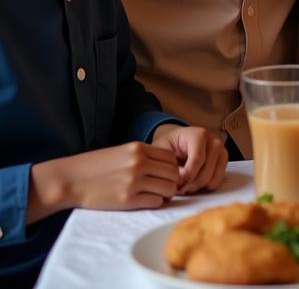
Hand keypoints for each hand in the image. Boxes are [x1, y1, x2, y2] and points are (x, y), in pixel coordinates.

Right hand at [32, 141, 179, 217]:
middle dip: (172, 181)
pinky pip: (156, 202)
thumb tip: (164, 166)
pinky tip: (146, 201)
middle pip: (174, 173)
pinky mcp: (128, 200)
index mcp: (139, 148)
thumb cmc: (95, 167)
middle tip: (163, 187)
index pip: (171, 157)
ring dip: (166, 193)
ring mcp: (134, 181)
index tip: (164, 175)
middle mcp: (140, 162)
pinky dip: (155, 203)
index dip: (172, 167)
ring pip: (169, 188)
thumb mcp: (121, 152)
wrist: (70, 180)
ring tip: (156, 195)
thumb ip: (142, 156)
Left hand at [151, 124, 227, 193]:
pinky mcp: (223, 160)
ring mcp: (221, 151)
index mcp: (199, 135)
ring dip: (198, 186)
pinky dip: (206, 186)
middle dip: (191, 184)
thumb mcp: (162, 149)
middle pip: (207, 171)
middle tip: (179, 189)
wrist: (178, 138)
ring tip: (185, 186)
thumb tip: (180, 180)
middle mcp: (214, 141)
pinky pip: (218, 180)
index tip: (176, 185)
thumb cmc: (169, 144)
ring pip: (213, 178)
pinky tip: (194, 182)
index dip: (187, 176)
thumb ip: (170, 164)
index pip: (198, 159)